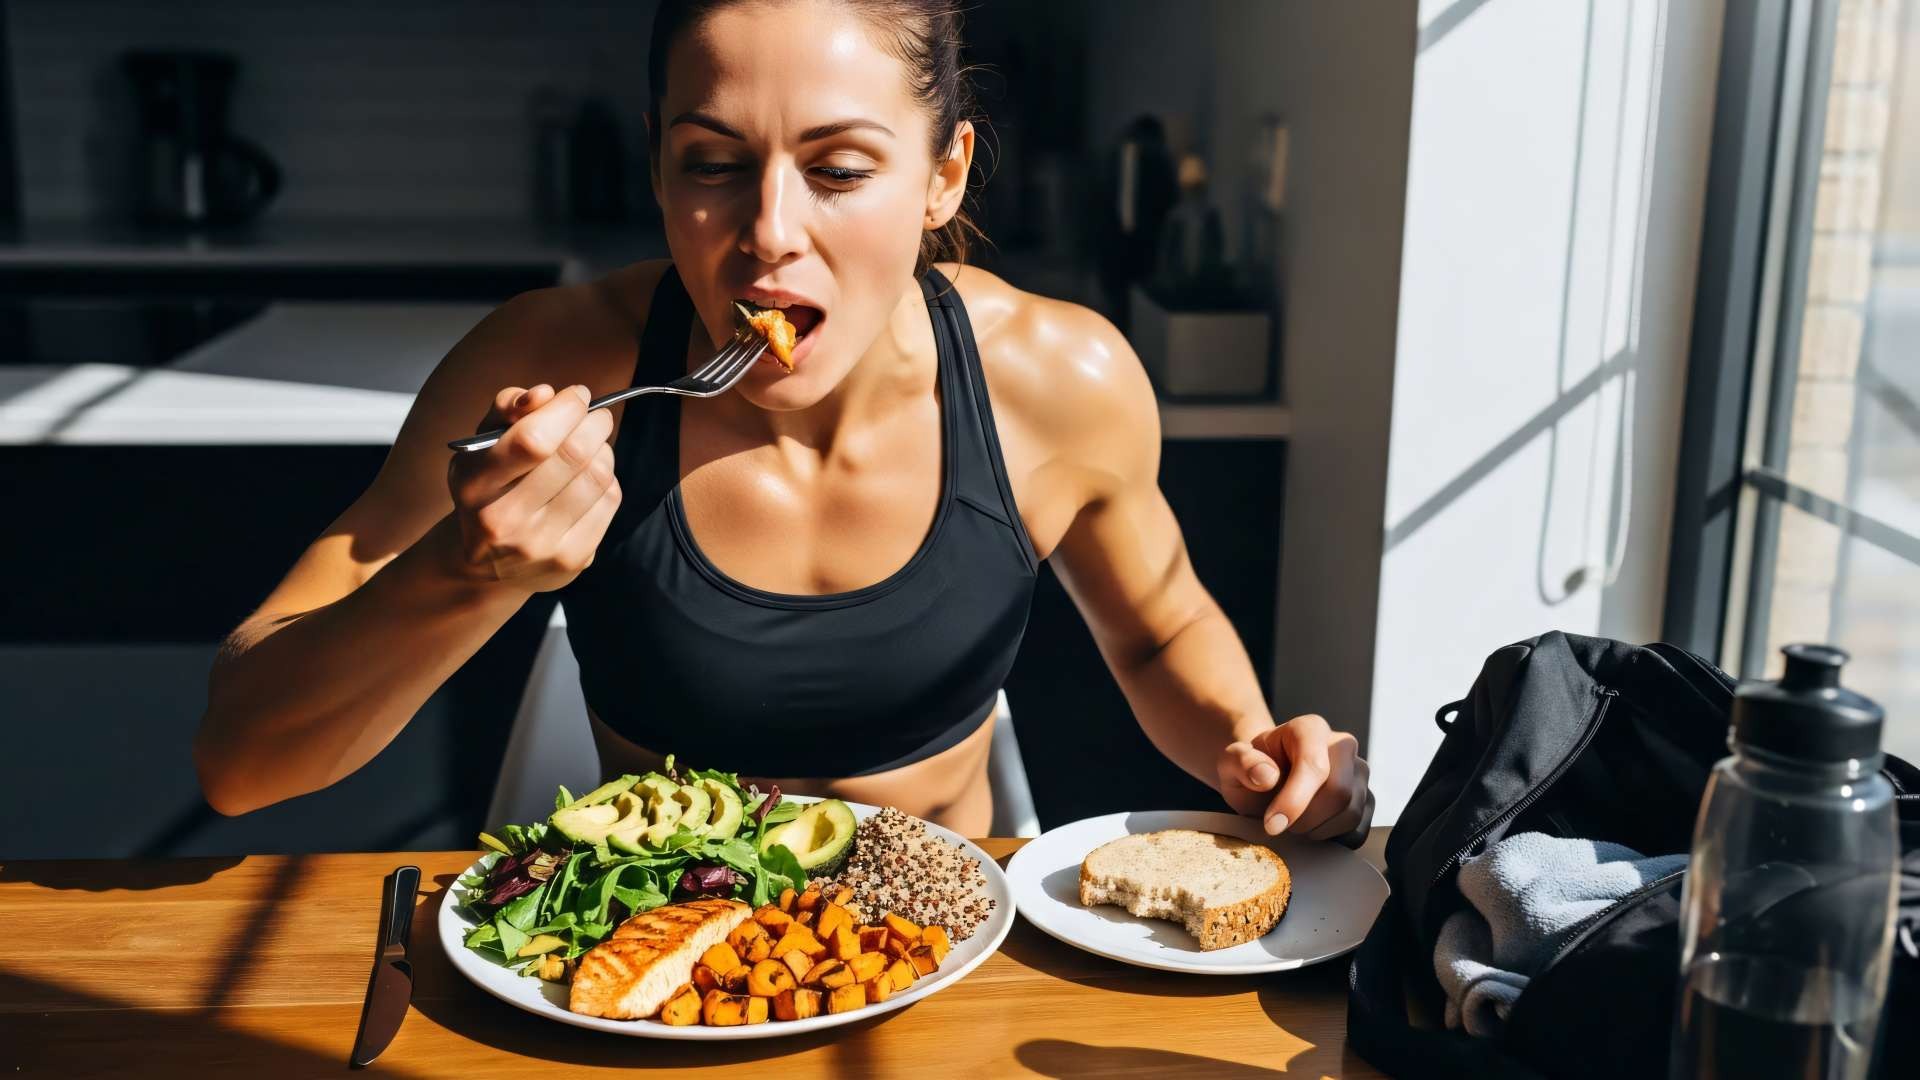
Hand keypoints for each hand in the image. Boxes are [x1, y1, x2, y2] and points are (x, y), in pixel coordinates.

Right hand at [445, 383, 620, 591]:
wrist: (487, 566)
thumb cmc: (488, 490)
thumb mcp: (481, 446)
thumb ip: (507, 410)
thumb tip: (546, 394)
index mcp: (475, 486)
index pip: (533, 441)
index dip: (565, 409)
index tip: (577, 396)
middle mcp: (506, 520)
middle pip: (573, 455)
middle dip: (594, 423)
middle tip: (597, 415)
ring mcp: (542, 545)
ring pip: (597, 476)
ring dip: (603, 449)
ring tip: (593, 445)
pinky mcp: (573, 560)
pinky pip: (609, 501)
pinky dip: (608, 478)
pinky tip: (591, 477)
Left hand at [1216, 714, 1372, 841]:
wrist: (1265, 780)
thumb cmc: (1250, 769)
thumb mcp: (1232, 762)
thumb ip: (1242, 762)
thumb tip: (1266, 776)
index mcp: (1310, 729)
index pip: (1315, 767)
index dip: (1294, 801)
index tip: (1272, 825)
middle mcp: (1342, 746)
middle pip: (1338, 792)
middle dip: (1304, 818)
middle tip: (1278, 822)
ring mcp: (1359, 773)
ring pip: (1350, 813)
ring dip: (1316, 830)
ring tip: (1293, 820)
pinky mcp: (1366, 799)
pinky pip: (1358, 830)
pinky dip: (1332, 838)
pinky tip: (1311, 827)